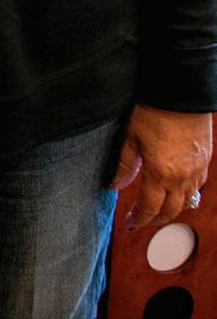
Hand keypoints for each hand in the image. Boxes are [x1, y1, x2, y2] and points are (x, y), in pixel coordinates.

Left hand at [113, 104, 211, 227]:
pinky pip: (198, 188)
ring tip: (158, 210)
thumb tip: (113, 186)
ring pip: (188, 202)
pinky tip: (177, 192)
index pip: (149, 208)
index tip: (130, 224)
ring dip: (173, 210)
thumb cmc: (152, 112)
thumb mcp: (130, 137)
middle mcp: (182, 177)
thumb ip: (124, 166)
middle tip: (143, 221)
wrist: (181, 94)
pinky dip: (188, 195)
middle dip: (156, 221)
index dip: (139, 219)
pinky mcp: (205, 162)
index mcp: (160, 173)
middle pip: (171, 211)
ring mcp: (196, 171)